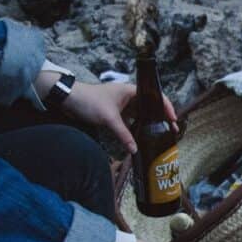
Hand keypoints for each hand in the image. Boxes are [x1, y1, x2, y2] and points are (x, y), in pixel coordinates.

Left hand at [62, 82, 177, 154]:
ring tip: (160, 134)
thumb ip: (123, 134)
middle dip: (162, 118)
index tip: (174, 121)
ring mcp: (123, 105)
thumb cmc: (89, 101)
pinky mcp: (117, 112)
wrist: (67, 98)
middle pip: (152, 106)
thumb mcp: (109, 118)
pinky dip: (138, 126)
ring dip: (151, 123)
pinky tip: (143, 136)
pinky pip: (132, 120)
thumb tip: (135, 150)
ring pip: (142, 114)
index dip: (167, 108)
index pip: (156, 96)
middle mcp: (130, 96)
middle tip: (171, 131)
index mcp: (132, 91)